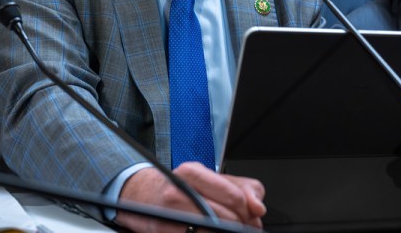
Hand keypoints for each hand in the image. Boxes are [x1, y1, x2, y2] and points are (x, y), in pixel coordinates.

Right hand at [115, 163, 265, 232]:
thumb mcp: (212, 178)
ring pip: (214, 232)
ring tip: (229, 229)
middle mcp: (178, 194)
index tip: (252, 215)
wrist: (142, 196)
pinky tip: (212, 232)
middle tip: (246, 227)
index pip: (234, 196)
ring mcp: (169, 217)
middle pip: (226, 219)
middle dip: (242, 226)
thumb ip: (242, 188)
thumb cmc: (181, 188)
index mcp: (192, 173)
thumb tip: (257, 207)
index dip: (248, 211)